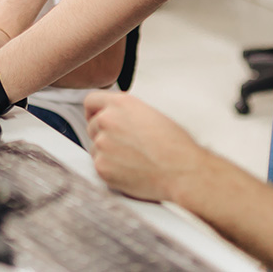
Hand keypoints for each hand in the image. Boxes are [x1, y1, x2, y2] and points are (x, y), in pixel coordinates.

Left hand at [85, 91, 207, 202]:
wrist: (181, 171)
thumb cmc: (174, 144)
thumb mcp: (150, 113)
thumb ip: (125, 112)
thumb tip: (113, 116)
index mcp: (120, 103)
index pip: (91, 101)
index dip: (94, 111)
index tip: (98, 118)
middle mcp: (107, 120)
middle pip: (91, 125)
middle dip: (103, 133)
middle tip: (124, 144)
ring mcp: (102, 144)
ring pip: (95, 147)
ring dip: (107, 152)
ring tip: (132, 158)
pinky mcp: (102, 167)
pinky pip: (98, 165)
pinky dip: (110, 168)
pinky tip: (130, 169)